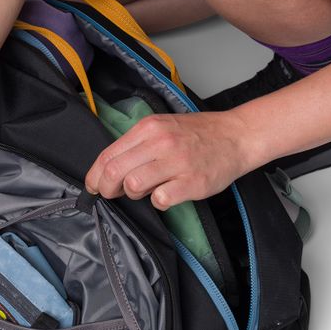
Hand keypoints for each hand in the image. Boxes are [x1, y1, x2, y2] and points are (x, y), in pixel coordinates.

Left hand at [84, 111, 252, 209]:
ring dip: (134, 194)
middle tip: (111, 194)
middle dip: (107, 189)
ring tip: (146, 190)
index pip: (108, 155)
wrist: (236, 136)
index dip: (95, 175)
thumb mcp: (163, 127)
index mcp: (149, 128)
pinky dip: (158, 202)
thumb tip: (110, 168)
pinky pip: (160, 200)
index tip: (94, 186)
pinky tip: (166, 194)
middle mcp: (160, 142)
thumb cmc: (198, 134)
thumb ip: (137, 144)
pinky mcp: (192, 182)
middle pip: (115, 172)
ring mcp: (177, 162)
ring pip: (133, 185)